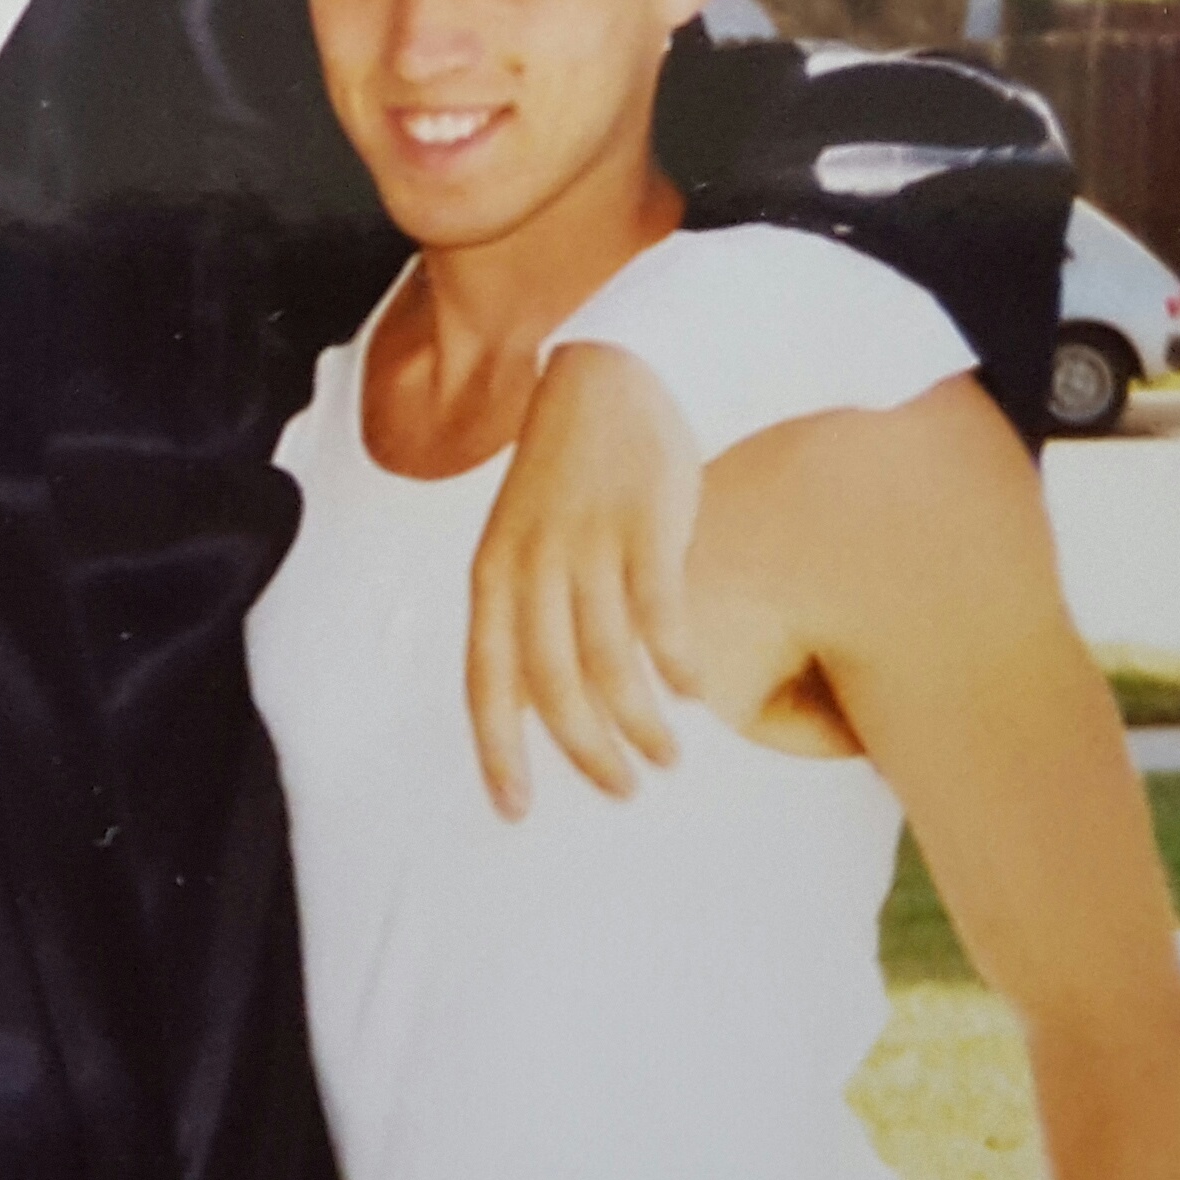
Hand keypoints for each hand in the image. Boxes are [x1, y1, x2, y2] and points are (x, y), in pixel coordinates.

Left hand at [465, 342, 703, 816]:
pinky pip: (661, 613)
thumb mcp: (521, 540)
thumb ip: (528, 612)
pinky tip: (693, 692)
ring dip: (640, 722)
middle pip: (553, 687)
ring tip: (665, 757)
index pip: (486, 682)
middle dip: (586, 752)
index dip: (499, 750)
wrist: (603, 370)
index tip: (515, 809)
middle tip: (621, 789)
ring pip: (610, 662)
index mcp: (492, 575)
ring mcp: (589, 545)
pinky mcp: (647, 523)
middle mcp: (532, 566)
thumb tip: (549, 700)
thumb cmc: (565, 473)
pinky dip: (677, 661)